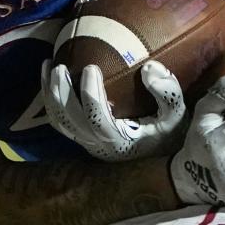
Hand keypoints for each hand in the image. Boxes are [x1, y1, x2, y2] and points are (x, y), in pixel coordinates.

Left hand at [42, 59, 187, 160]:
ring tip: (49, 65)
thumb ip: (167, 92)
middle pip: (70, 121)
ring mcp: (87, 143)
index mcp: (119, 142)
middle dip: (61, 94)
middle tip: (61, 66)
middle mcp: (98, 145)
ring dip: (50, 95)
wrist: (160, 158)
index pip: (97, 119)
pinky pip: (59, 120)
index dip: (90, 95)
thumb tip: (149, 67)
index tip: (92, 67)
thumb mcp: (176, 115)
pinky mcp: (82, 138)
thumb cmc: (168, 134)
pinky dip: (50, 99)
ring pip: (59, 122)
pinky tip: (48, 76)